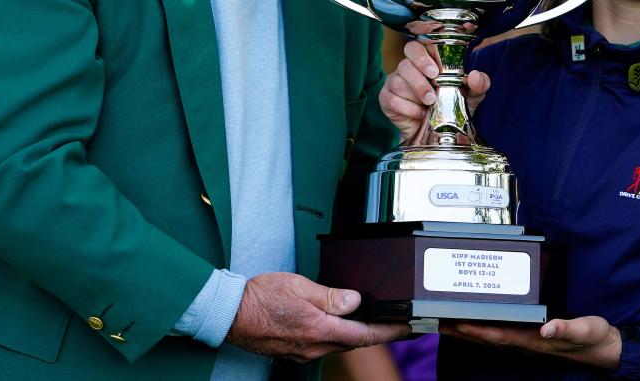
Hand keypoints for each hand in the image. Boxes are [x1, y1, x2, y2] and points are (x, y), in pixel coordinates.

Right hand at [225, 272, 409, 361]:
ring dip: (357, 333)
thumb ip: (330, 295)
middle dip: (378, 332)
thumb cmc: (260, 296)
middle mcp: (314, 346)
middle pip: (355, 341)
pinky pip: (323, 344)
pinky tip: (338, 324)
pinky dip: (337, 334)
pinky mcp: (294, 351)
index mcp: (320, 329)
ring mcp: (304, 352)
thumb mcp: (299, 286)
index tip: (410, 328)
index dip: (391, 332)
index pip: (366, 334)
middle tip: (397, 322)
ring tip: (372, 320)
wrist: (229, 313)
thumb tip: (355, 300)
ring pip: (339, 343)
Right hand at [378, 40, 489, 141]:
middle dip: (418, 80)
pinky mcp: (386, 99)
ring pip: (396, 82)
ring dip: (414, 95)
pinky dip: (406, 108)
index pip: (416, 47)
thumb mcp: (471, 96)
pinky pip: (390, 99)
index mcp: (425, 61)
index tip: (434, 71)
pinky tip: (418, 114)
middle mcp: (407, 69)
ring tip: (429, 105)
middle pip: (404, 64)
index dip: (422, 56)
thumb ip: (479, 84)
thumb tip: (475, 76)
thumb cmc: (452, 107)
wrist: (437, 134)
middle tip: (432, 94)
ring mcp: (394, 83)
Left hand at [440, 315, 621, 369]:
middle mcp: (526, 342)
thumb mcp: (585, 329)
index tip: (457, 322)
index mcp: (535, 340)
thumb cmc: (594, 338)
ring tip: (444, 319)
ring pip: (490, 335)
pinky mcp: (529, 335)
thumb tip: (547, 327)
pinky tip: (471, 319)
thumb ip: (567, 327)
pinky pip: (500, 330)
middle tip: (437, 320)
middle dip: (462, 330)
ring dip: (467, 329)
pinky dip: (482, 325)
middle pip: (487, 336)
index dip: (478, 330)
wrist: (604, 348)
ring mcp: (526, 340)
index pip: (500, 335)